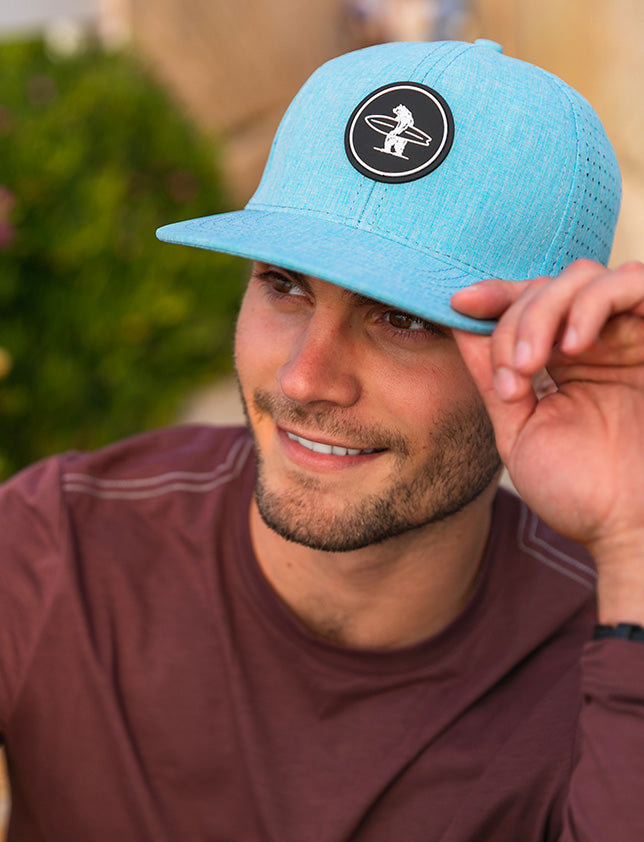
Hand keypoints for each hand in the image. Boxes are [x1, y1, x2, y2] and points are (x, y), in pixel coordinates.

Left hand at [451, 259, 643, 623]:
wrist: (630, 530)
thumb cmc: (580, 492)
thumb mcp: (519, 429)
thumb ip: (493, 377)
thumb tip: (459, 326)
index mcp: (564, 363)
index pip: (528, 304)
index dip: (495, 295)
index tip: (459, 304)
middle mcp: (599, 343)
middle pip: (549, 285)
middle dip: (515, 318)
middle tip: (511, 372)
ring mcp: (632, 337)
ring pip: (585, 277)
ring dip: (545, 311)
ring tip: (532, 364)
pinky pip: (635, 281)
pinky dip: (594, 303)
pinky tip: (573, 346)